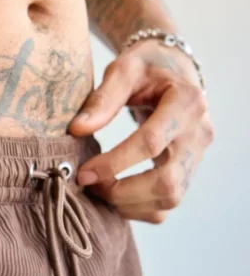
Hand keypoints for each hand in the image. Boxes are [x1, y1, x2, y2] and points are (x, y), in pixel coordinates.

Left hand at [68, 40, 214, 222]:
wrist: (174, 70)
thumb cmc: (147, 66)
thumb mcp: (125, 68)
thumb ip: (103, 98)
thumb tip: (77, 130)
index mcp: (187, 102)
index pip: (152, 142)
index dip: (114, 163)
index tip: (83, 172)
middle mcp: (199, 133)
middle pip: (167, 181)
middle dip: (122, 191)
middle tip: (89, 184)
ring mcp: (197, 156)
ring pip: (170, 198)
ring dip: (129, 204)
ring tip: (99, 189)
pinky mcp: (189, 171)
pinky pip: (167, 205)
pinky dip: (139, 209)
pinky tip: (114, 195)